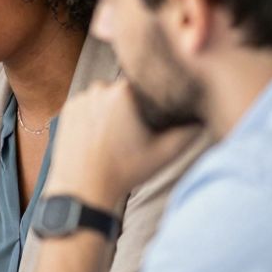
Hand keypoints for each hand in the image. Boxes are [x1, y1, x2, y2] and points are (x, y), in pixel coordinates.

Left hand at [47, 79, 200, 208]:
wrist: (82, 188)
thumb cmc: (125, 171)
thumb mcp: (164, 153)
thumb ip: (189, 132)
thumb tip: (205, 118)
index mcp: (123, 92)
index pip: (145, 83)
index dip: (152, 98)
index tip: (154, 116)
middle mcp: (98, 89)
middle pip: (124, 89)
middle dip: (131, 105)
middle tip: (135, 130)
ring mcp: (79, 98)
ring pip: (104, 97)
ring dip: (111, 110)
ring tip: (117, 135)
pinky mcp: (65, 110)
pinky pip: (87, 106)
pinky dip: (94, 117)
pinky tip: (100, 136)